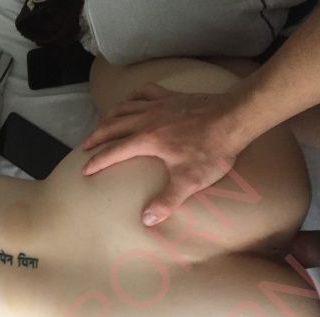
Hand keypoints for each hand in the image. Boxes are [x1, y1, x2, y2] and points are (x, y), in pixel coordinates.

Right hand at [82, 83, 246, 226]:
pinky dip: (133, 96)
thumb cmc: (212, 150)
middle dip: (96, 137)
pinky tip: (131, 101)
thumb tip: (146, 220)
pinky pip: (145, 92)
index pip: (113, 152)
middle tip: (85, 146)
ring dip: (109, 117)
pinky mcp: (172, 97)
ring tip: (102, 125)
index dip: (97, 162)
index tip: (85, 170)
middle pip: (112, 126)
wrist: (235, 117)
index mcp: (147, 140)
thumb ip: (167, 201)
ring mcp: (159, 105)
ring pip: (124, 107)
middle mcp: (147, 120)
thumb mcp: (190, 181)